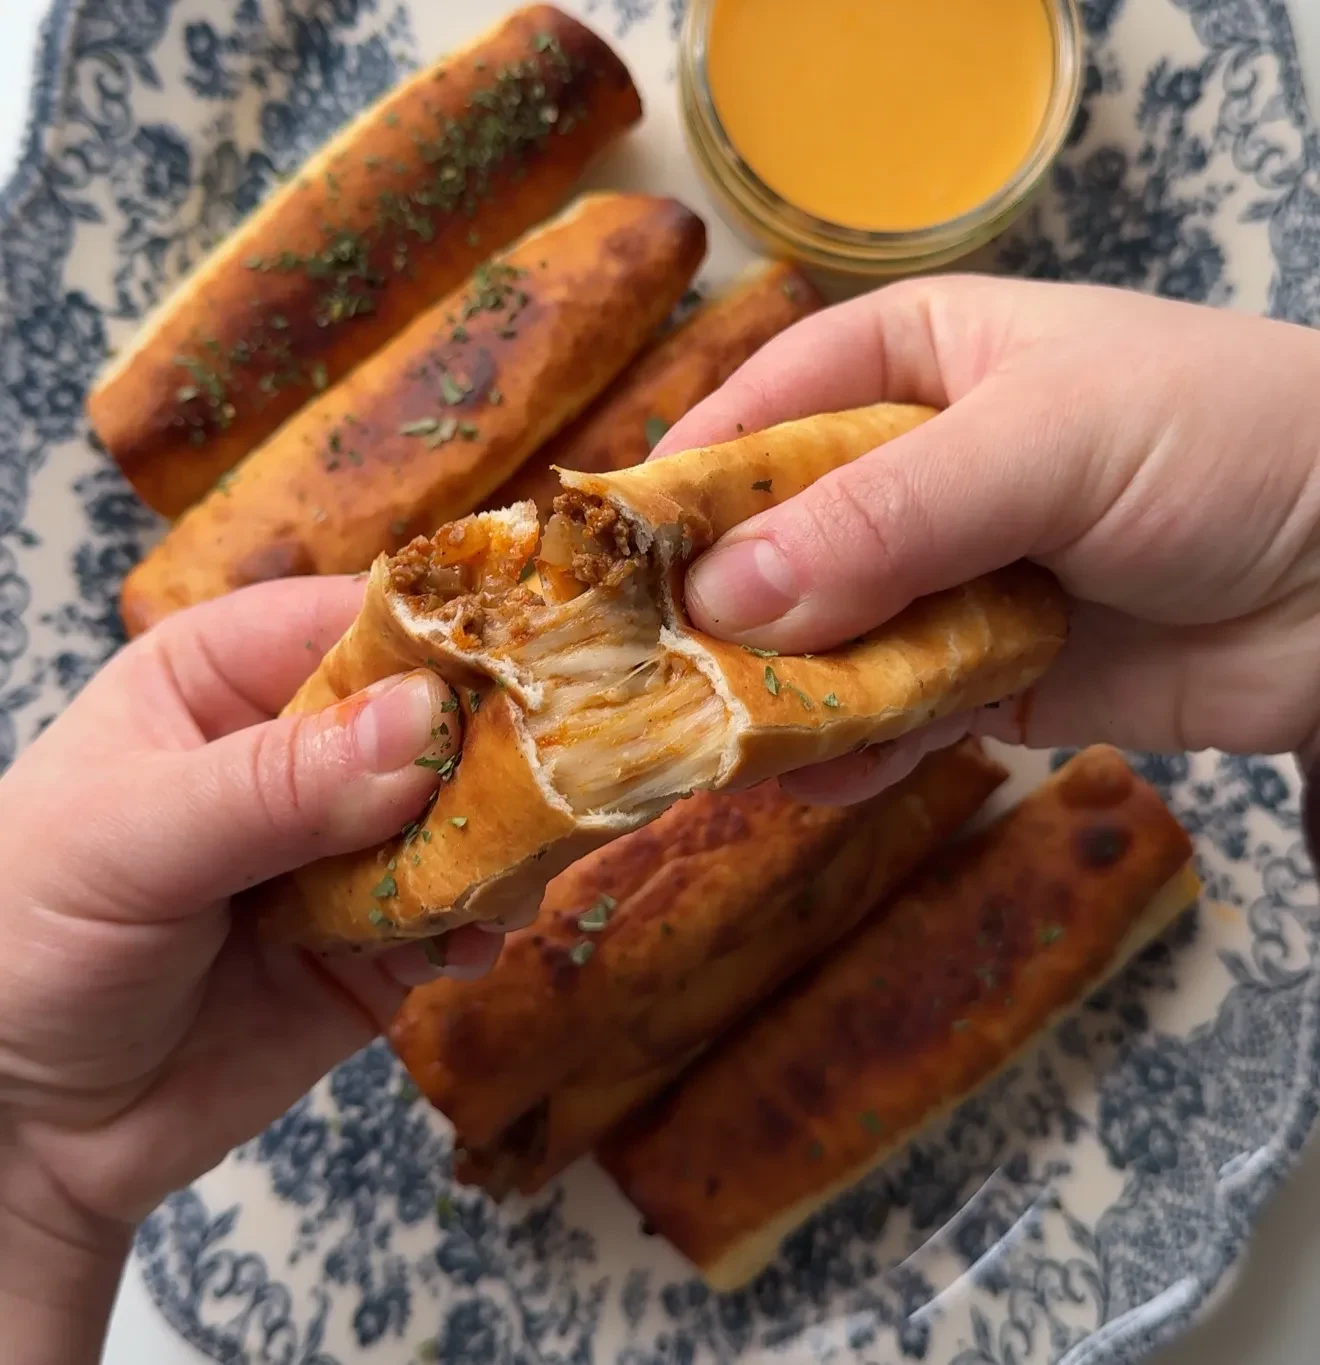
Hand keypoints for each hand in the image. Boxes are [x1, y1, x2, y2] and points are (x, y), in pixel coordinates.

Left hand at [0, 577, 494, 1361]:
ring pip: (461, 818)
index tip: (525, 664)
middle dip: (489, 749)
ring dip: (494, 847)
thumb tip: (418, 719)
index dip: (439, 637)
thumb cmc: (23, 943)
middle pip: (432, 718)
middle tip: (552, 775)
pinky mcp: (377, 941)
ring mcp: (344, 848)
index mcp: (224, 678)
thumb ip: (272, 784)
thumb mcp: (130, 841)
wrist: (23, 1130)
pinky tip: (460, 951)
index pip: (354, 622)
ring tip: (501, 882)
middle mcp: (298, 751)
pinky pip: (454, 915)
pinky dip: (474, 928)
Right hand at [654, 276, 1319, 801]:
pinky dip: (848, 749)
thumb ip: (884, 517)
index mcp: (916, 361)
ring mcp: (944, 579)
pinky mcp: (981, 676)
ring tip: (706, 745)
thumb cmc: (1222, 439)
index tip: (618, 557)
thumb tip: (721, 596)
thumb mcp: (1044, 441)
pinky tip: (805, 779)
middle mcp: (914, 470)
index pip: (764, 408)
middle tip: (648, 673)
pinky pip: (889, 712)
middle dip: (719, 606)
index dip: (689, 480)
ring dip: (772, 690)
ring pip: (822, 637)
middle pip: (777, 538)